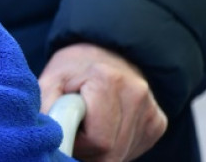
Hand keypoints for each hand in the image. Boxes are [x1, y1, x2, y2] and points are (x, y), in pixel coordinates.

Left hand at [38, 43, 167, 160]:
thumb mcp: (48, 83)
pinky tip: (107, 127)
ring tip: (90, 125)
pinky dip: (116, 146)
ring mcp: (151, 109)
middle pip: (111, 151)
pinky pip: (133, 150)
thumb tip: (52, 138)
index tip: (67, 124)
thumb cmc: (71, 71)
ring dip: (101, 150)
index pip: (97, 140)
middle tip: (75, 127)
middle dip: (88, 149)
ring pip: (122, 154)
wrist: (101, 54)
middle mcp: (136, 93)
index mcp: (108, 79)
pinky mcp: (158, 123)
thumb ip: (47, 110)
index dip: (76, 141)